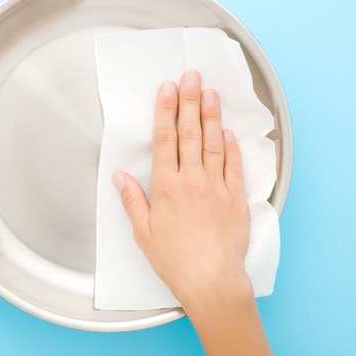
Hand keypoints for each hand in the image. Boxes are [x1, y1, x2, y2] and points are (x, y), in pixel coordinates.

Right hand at [114, 70, 271, 355]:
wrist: (211, 280)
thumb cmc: (174, 259)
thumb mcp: (143, 232)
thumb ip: (132, 200)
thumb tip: (119, 175)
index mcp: (167, 187)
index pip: (165, 139)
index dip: (166, 111)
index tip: (168, 89)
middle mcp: (192, 180)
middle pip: (190, 133)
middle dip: (190, 101)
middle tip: (191, 76)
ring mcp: (217, 187)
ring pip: (213, 143)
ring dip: (211, 116)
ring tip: (211, 92)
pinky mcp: (236, 198)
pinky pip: (234, 165)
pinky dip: (231, 146)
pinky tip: (227, 131)